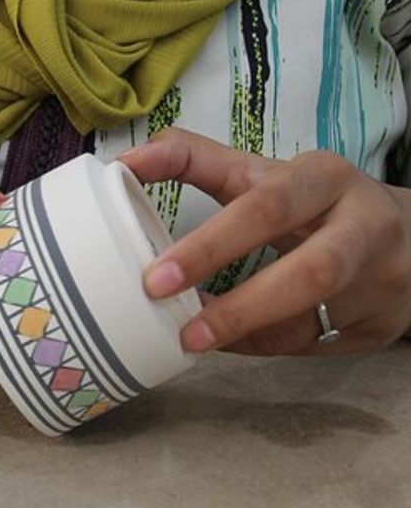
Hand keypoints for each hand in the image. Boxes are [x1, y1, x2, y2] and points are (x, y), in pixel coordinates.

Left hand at [121, 129, 410, 355]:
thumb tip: (125, 163)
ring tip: (194, 339)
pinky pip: (312, 344)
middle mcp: (365, 227)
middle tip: (183, 331)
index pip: (266, 208)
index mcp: (325, 179)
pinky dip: (263, 345)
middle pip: (308, 273)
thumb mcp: (262, 173)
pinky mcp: (383, 323)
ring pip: (312, 320)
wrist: (407, 233)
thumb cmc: (312, 202)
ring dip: (246, 334)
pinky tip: (231, 342)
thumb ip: (196, 161)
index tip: (157, 276)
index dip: (210, 245)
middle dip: (239, 308)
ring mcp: (383, 280)